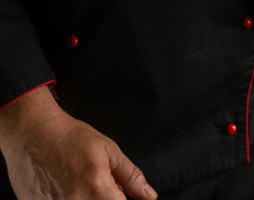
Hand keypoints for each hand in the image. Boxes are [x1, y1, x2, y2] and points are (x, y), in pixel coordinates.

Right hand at [0, 86, 157, 199]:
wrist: (31, 133)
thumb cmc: (69, 138)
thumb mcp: (109, 151)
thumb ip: (131, 177)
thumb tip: (149, 196)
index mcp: (97, 190)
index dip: (121, 197)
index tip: (116, 187)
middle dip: (103, 197)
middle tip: (94, 181)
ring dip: (85, 197)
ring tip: (78, 181)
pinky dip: (66, 197)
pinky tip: (62, 186)